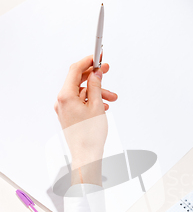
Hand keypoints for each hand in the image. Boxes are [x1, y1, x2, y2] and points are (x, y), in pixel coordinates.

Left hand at [54, 56, 116, 177]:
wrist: (86, 155)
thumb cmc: (89, 136)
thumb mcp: (97, 105)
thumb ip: (96, 86)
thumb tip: (96, 73)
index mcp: (66, 96)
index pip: (75, 70)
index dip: (88, 61)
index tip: (97, 56)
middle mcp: (62, 101)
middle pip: (78, 81)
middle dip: (95, 77)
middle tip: (106, 71)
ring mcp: (64, 109)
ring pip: (82, 92)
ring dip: (97, 92)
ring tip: (111, 98)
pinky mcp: (69, 116)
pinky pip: (80, 102)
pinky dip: (92, 101)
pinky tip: (103, 105)